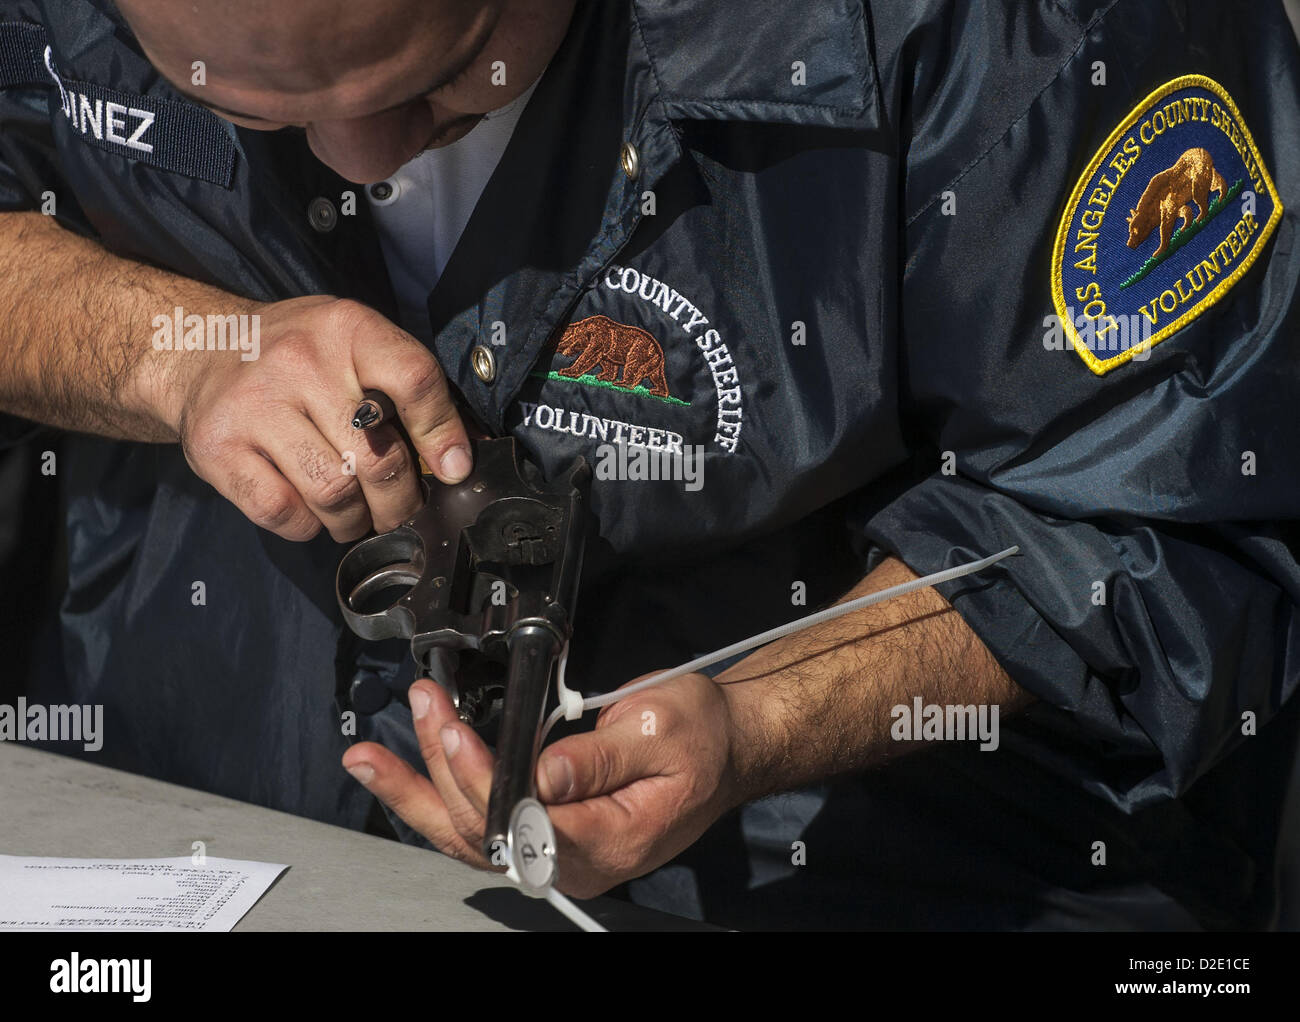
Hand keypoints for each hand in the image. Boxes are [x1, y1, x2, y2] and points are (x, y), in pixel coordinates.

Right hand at [153, 295, 470, 541]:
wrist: (198, 347)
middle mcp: (300, 361)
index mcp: (347, 329)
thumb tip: (458, 460)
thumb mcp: (352, 346)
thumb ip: (404, 392)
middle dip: (399, 501)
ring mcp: (253, 403)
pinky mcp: (217, 445)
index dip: (442, 434)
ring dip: (353, 520)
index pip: (414, 379)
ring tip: (354, 516)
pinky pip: (282, 511)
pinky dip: (306, 526)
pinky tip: (308, 511)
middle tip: (399, 510)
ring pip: (333, 490)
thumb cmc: (295, 358)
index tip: (454, 470)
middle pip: (376, 455)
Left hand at [342, 671, 743, 898]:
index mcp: (612, 839)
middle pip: (488, 831)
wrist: (722, 748)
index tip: (455, 730)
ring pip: (472, 836)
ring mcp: (559, 852)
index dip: (485, 779)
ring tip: (369, 757)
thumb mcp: (661, 728)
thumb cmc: (701, 737)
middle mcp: (578, 859)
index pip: (529, 822)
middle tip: (422, 708)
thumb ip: (600, 754)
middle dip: (442, 767)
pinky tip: (401, 774)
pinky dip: (436, 798)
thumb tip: (543, 772)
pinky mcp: (546, 833)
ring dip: (418, 792)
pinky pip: (482, 826)